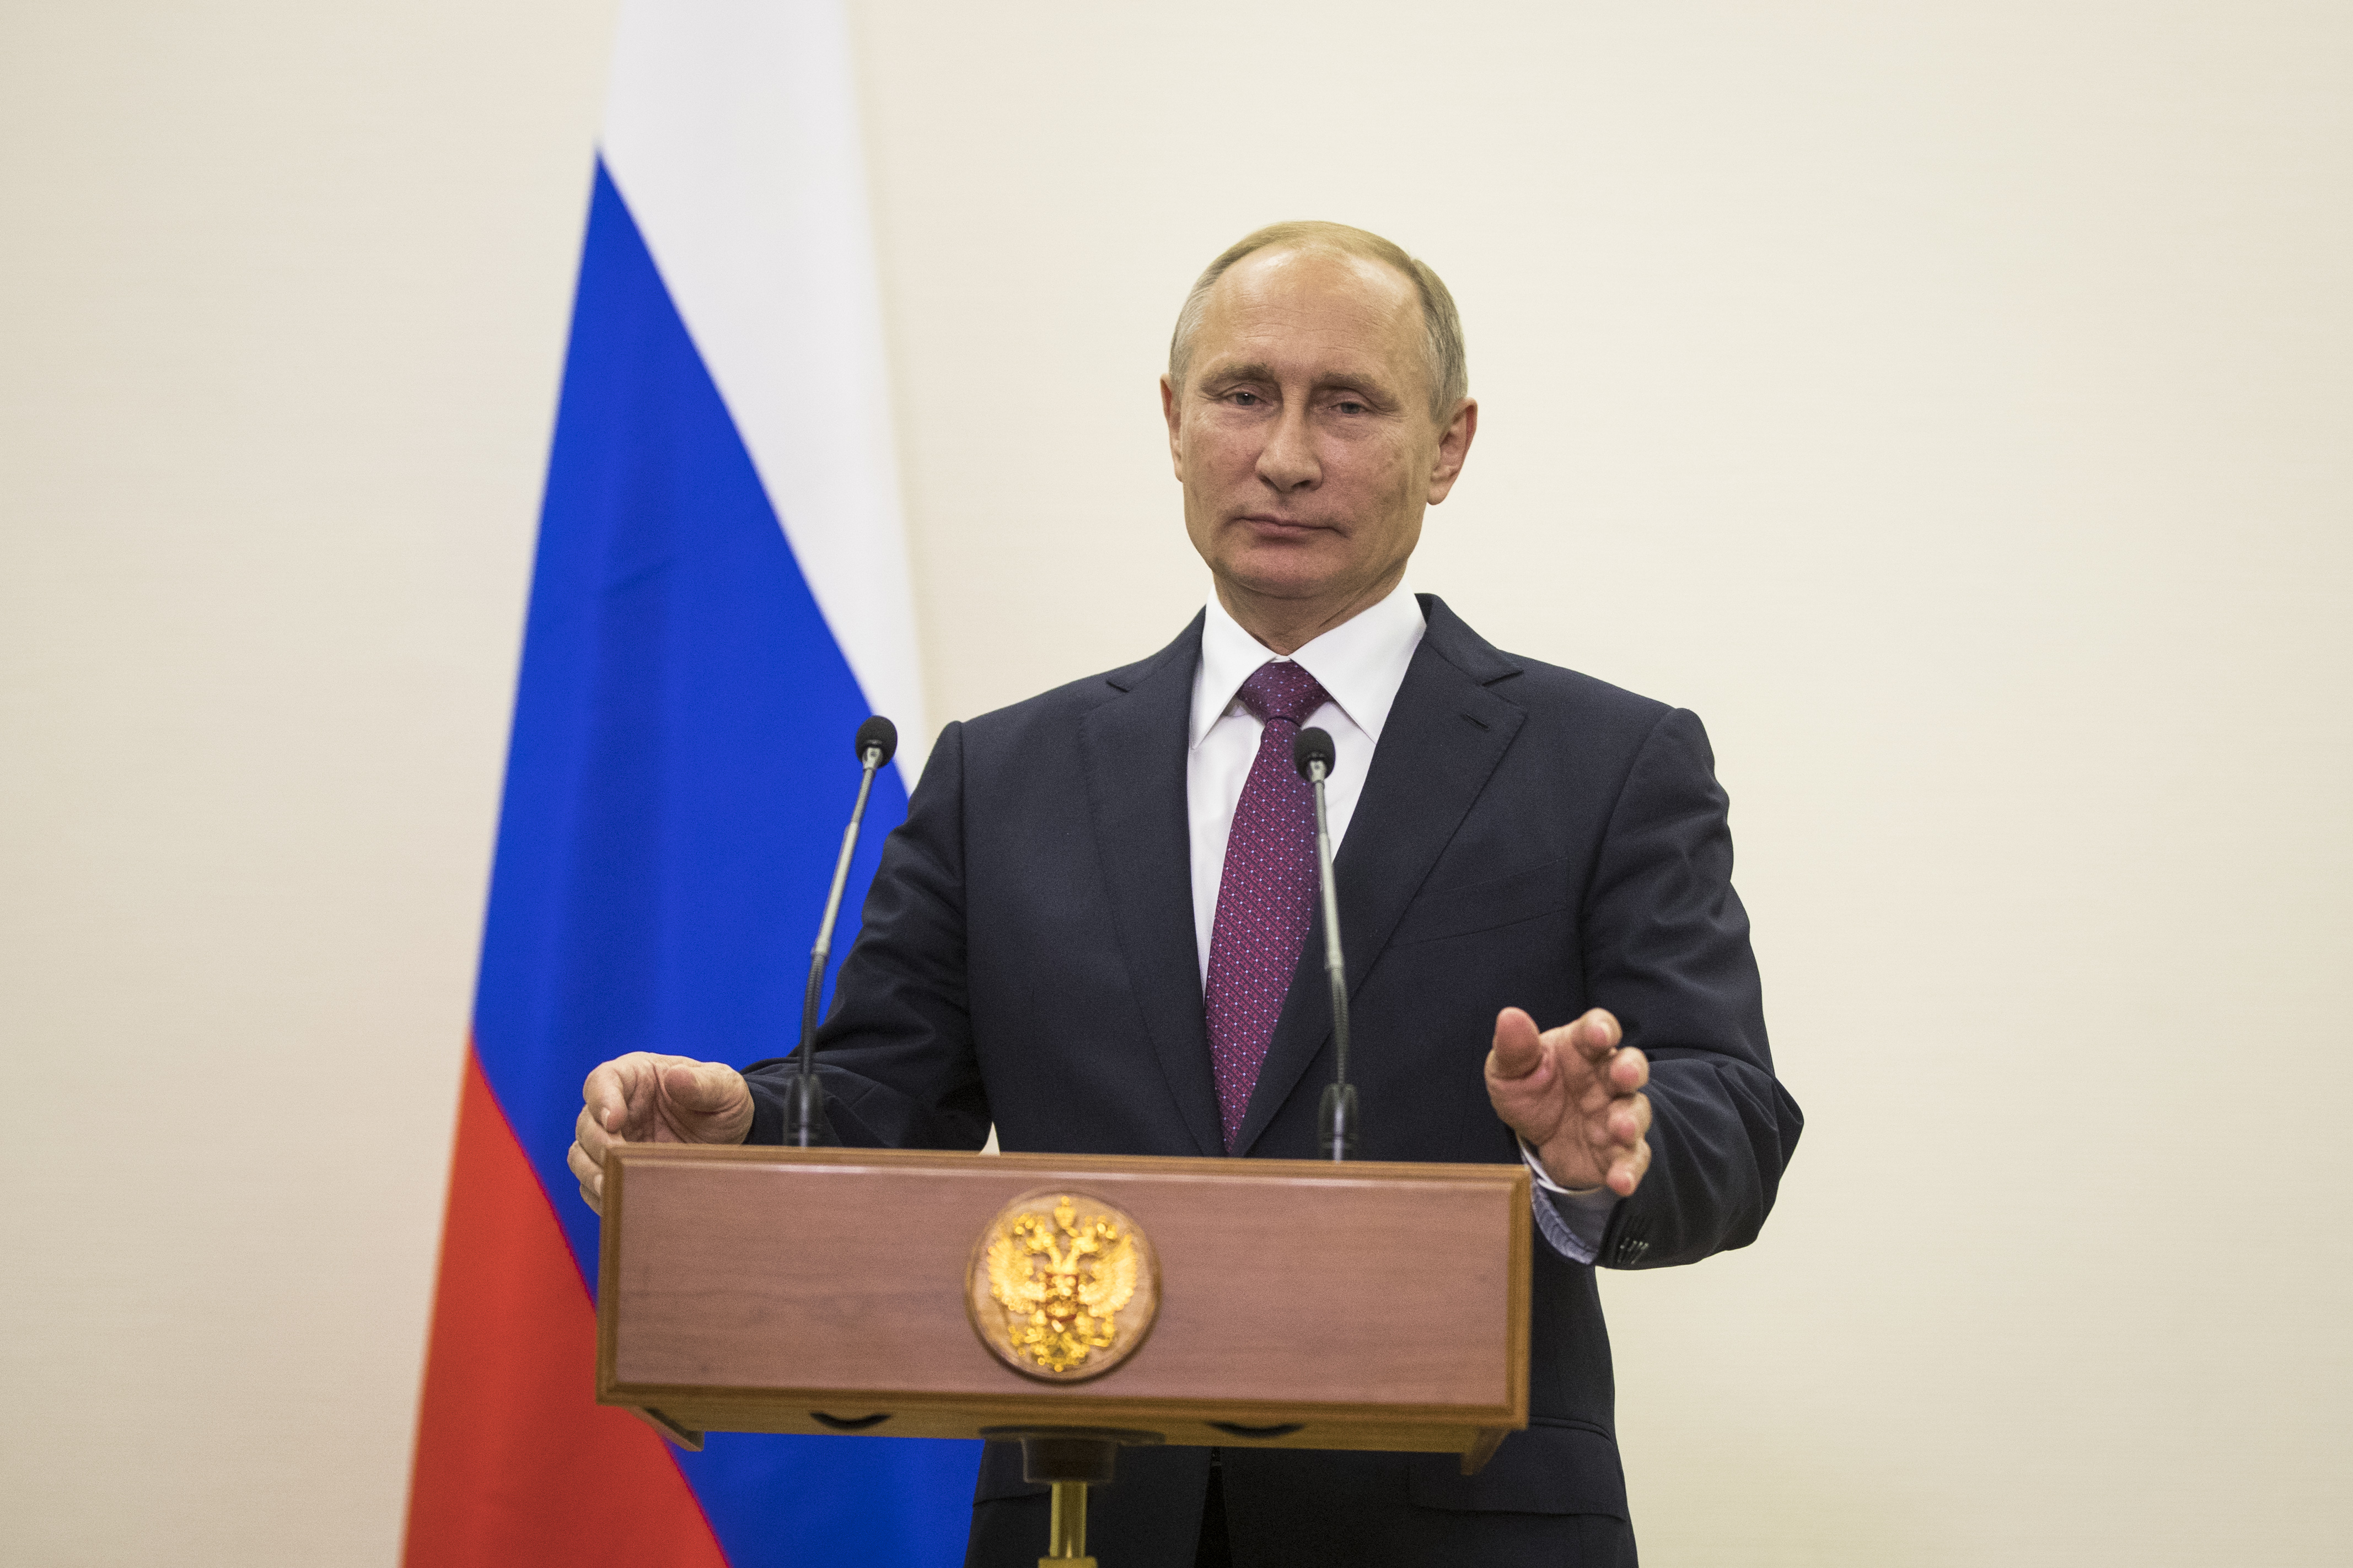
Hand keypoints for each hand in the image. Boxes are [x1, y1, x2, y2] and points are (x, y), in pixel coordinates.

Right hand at [566, 1052, 752, 1213]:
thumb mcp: (724, 1087)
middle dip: (598, 1144)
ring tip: (612, 1187)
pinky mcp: (616, 1171)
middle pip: (586, 1124)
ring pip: (581, 1156)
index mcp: (636, 1077)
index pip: (602, 1081)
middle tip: (618, 1160)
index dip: (601, 1100)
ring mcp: (614, 1141)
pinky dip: (600, 1195)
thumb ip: (703, 1083)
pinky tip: (618, 1202)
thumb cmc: (723, 1102)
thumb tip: (676, 1078)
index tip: (614, 1121)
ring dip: (592, 1173)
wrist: (731, 1138)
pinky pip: (592, 1185)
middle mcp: (617, 1108)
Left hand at [1484, 1006, 1651, 1197]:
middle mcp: (1606, 1078)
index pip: (1598, 1029)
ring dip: (1631, 1120)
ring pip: (1635, 1112)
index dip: (1601, 1028)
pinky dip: (1629, 1170)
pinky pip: (1631, 1158)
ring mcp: (1616, 1114)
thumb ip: (1513, 1048)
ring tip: (1621, 1129)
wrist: (1536, 1137)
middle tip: (1626, 1076)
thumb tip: (1510, 1016)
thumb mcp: (1510, 1070)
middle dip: (1631, 1070)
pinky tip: (1621, 1181)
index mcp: (1581, 1048)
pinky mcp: (1617, 1151)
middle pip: (1628, 1067)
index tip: (1599, 1033)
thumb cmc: (1530, 1089)